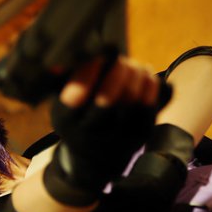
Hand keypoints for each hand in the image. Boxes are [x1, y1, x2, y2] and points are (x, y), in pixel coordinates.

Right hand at [44, 57, 171, 205]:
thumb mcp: (64, 98)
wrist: (95, 155)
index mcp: (64, 120)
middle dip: (117, 73)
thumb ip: (64, 78)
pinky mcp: (138, 138)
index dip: (87, 73)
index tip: (98, 56)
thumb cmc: (79, 115)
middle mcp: (88, 135)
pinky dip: (151, 88)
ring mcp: (116, 139)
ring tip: (135, 65)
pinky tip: (147, 75)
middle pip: (107, 100)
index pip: (74, 97)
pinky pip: (149, 110)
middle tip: (121, 59)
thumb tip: (60, 61)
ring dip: (136, 77)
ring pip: (131, 102)